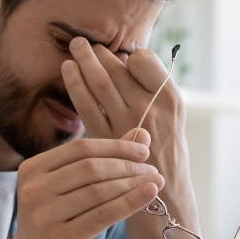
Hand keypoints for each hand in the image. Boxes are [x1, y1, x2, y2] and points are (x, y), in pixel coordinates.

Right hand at [3, 134, 164, 238]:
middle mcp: (34, 189)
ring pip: (99, 191)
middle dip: (127, 166)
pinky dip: (130, 202)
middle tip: (153, 170)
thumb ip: (100, 161)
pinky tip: (149, 195)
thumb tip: (140, 134)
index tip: (143, 151)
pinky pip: (103, 215)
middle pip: (91, 167)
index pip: (81, 148)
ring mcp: (45, 215)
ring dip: (132, 184)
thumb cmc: (54, 226)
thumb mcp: (68, 190)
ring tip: (156, 183)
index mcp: (32, 169)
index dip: (115, 147)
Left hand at [61, 37, 197, 231]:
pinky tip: (67, 72)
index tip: (119, 57)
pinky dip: (75, 84)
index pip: (143, 60)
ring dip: (84, 62)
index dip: (128, 56)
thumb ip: (151, 94)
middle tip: (83, 42)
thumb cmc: (166, 156)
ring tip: (74, 47)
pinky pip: (86, 104)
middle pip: (118, 69)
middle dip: (98, 53)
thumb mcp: (171, 119)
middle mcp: (150, 108)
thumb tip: (124, 63)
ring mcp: (127, 123)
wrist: (164, 197)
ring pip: (100, 83)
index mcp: (170, 99)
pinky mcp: (106, 139)